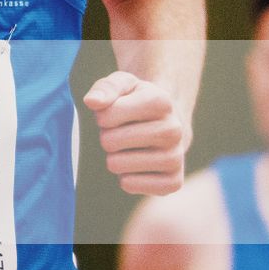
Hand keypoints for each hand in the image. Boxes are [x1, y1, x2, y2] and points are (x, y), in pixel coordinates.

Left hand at [83, 71, 187, 194]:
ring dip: (114, 158)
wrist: (164, 124)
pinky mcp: (174, 181)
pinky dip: (124, 178)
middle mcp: (174, 130)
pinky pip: (130, 185)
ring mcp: (176, 157)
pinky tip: (134, 167)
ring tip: (129, 148)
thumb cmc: (135, 101)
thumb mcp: (121, 84)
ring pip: (117, 165)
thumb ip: (105, 88)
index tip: (116, 112)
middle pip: (109, 141)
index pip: (106, 116)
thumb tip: (92, 102)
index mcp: (161, 101)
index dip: (102, 116)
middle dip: (107, 137)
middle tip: (123, 132)